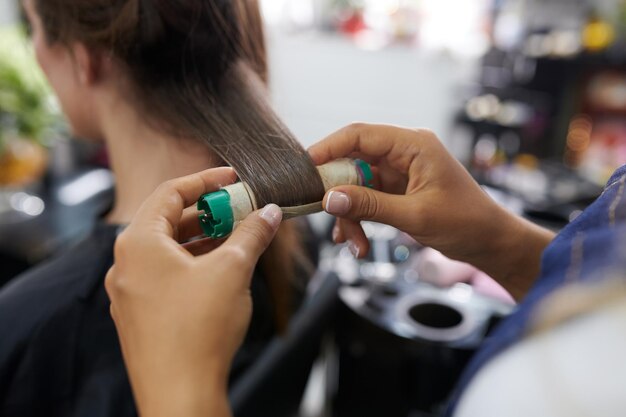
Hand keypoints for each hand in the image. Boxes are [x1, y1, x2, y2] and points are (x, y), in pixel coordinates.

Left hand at [105, 167, 282, 416]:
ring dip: (203, 240)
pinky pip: (165, 275)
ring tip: (237, 239)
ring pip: (168, 251)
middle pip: (169, 221)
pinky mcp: (139, 315)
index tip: (233, 179)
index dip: (206, 181)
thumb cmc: (199, 330)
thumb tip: (269, 213)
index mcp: (139, 242)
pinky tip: (220, 271)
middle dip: (209, 213)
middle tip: (242, 210)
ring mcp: (129, 292)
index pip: (170, 193)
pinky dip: (192, 265)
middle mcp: (125, 263)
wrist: (180, 395)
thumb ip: (252, 234)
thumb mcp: (233, 270)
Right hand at [309, 123, 554, 298]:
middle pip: (353, 162)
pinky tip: (359, 243)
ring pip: (356, 185)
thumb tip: (329, 199)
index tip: (305, 168)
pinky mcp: (398, 190)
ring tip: (354, 244)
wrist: (490, 242)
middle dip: (339, 193)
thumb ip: (369, 205)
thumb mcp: (415, 215)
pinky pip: (367, 199)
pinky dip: (359, 219)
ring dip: (350, 215)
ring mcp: (400, 172)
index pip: (360, 135)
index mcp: (413, 145)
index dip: (328, 148)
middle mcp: (404, 152)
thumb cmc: (465, 223)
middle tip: (327, 217)